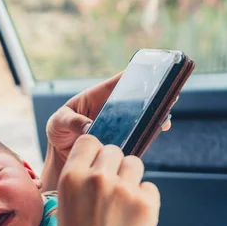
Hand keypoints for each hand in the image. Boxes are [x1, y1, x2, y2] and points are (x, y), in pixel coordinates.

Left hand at [45, 73, 170, 160]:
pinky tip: (156, 132)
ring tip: (164, 117)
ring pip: (140, 117)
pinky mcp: (121, 141)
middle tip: (168, 94)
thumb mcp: (59, 122)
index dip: (134, 75)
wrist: (61, 153)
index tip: (150, 72)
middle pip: (135, 99)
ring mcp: (118, 125)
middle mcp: (111, 110)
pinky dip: (147, 135)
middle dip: (152, 96)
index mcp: (97, 97)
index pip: (117, 83)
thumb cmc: (58, 130)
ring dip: (153, 116)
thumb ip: (71, 122)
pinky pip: (137, 136)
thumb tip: (88, 127)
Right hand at [53, 135, 159, 225]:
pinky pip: (151, 188)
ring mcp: (125, 191)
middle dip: (113, 167)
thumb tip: (102, 169)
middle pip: (114, 150)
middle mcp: (98, 178)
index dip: (94, 155)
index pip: (90, 141)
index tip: (96, 170)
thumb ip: (81, 185)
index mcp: (70, 177)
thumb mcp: (63, 211)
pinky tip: (133, 222)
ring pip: (134, 164)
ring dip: (130, 180)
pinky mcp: (148, 206)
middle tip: (110, 194)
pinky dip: (144, 200)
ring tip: (122, 208)